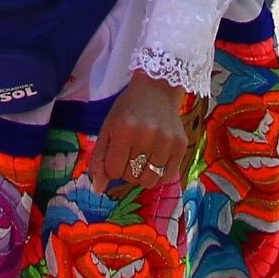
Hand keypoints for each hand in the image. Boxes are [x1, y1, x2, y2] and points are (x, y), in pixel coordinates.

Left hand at [84, 72, 194, 189]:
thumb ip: (99, 158)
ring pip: (149, 181)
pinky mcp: (181, 145)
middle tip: (131, 152)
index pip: (113, 170)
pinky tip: (156, 159)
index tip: (117, 153)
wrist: (158, 88)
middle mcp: (146, 136)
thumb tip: (98, 189)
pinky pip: (168, 177)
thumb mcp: (108, 128)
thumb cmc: (128, 108)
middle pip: (131, 177)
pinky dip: (159, 174)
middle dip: (127, 169)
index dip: (112, 166)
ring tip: (143, 157)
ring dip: (142, 174)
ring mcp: (166, 141)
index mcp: (124, 130)